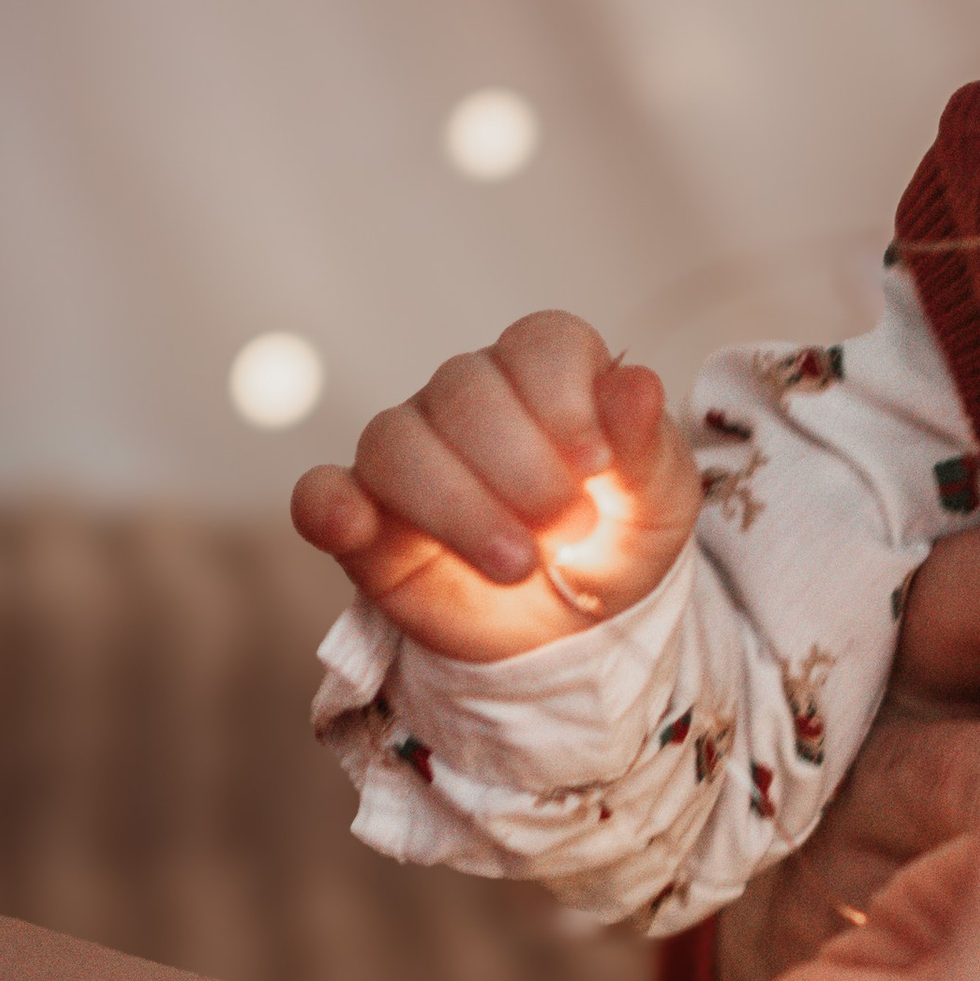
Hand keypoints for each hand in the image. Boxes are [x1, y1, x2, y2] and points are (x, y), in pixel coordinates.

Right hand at [291, 311, 698, 662]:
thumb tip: (639, 385)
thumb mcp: (658, 508)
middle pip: (466, 390)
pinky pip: (321, 493)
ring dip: (457, 506)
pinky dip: (329, 506)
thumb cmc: (617, 548)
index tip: (596, 465)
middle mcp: (468, 396)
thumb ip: (647, 448)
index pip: (540, 343)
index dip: (565, 399)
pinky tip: (353, 525)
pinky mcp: (365, 517)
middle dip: (522, 470)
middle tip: (567, 533)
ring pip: (397, 441)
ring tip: (516, 565)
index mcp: (547, 374)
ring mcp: (409, 452)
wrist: (574, 637)